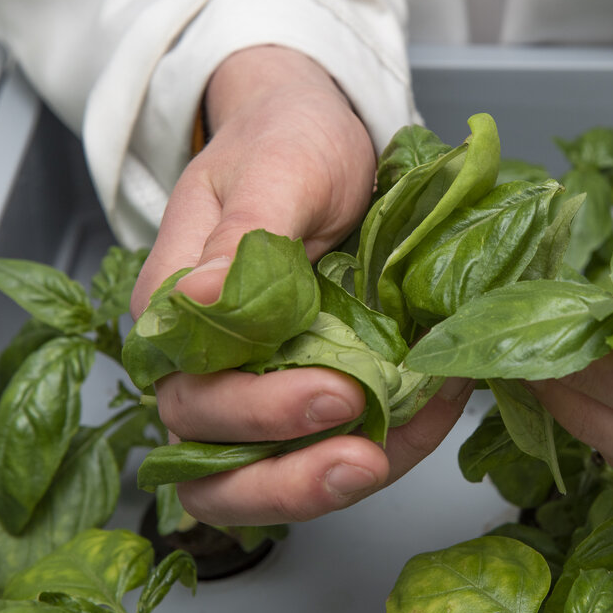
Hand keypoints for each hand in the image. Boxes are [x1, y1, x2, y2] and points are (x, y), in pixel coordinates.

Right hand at [131, 45, 473, 524]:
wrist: (321, 130)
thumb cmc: (287, 138)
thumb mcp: (277, 170)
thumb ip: (242, 236)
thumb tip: (195, 301)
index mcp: (179, 313)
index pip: (195, 397)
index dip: (257, 415)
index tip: (335, 394)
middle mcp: (210, 363)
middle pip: (217, 464)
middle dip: (290, 479)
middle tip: (365, 460)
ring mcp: (263, 381)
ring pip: (270, 474)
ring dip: (335, 482)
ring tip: (402, 452)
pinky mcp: (315, 383)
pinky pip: (337, 441)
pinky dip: (389, 443)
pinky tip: (433, 412)